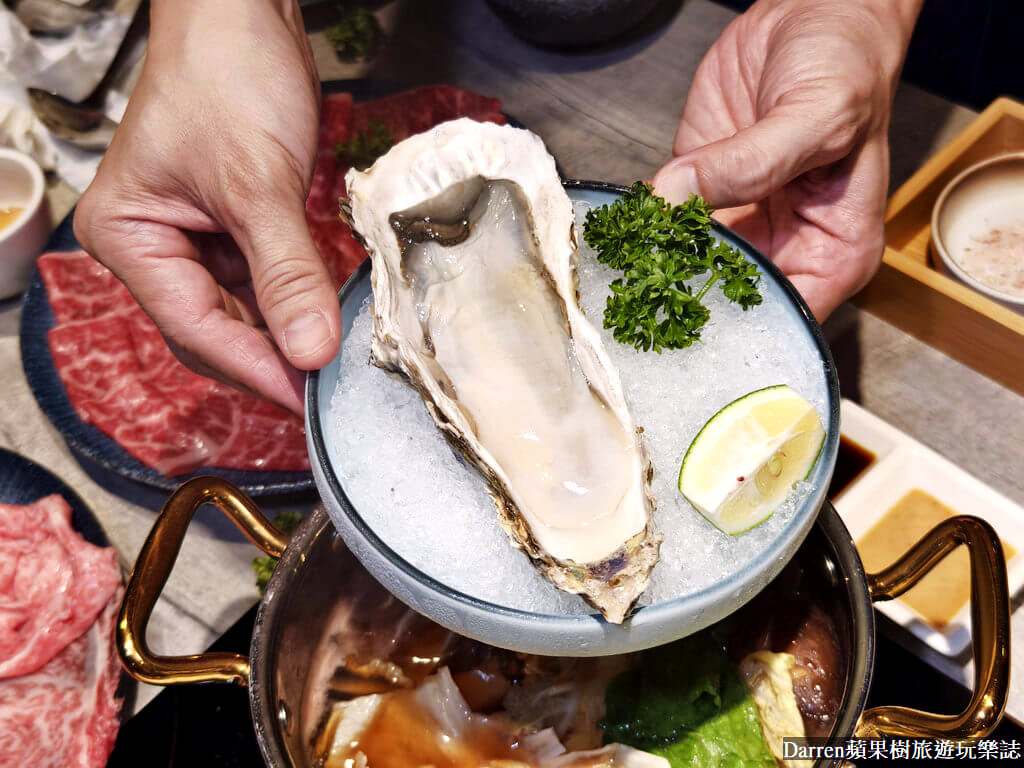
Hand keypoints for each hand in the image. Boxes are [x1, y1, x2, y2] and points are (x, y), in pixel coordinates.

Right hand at [74, 0, 338, 414]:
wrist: (242, 14)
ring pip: (241, 311)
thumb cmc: (227, 75)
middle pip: (213, 328)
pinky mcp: (230, 227)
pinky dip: (293, 300)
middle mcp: (152, 246)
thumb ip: (286, 273)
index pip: (193, 326)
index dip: (254, 367)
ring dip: (286, 332)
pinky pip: (262, 281)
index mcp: (129, 237)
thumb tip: (310, 352)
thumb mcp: (259, 184)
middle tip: (324, 389)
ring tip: (332, 358)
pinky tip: (324, 316)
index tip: (305, 397)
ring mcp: (191, 239)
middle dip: (269, 356)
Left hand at [653, 0, 922, 319]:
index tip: (699, 325)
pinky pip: (665, 222)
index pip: (788, 318)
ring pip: (691, 267)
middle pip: (732, 303)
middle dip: (691, 302)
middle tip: (651, 302)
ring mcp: (739, 221)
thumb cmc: (848, 65)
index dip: (747, 331)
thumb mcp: (819, 116)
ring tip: (632, 271)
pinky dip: (646, 228)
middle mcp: (785, 245)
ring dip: (660, 268)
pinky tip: (630, 233)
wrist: (813, 11)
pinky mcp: (700, 191)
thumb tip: (681, 192)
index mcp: (834, 250)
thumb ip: (754, 163)